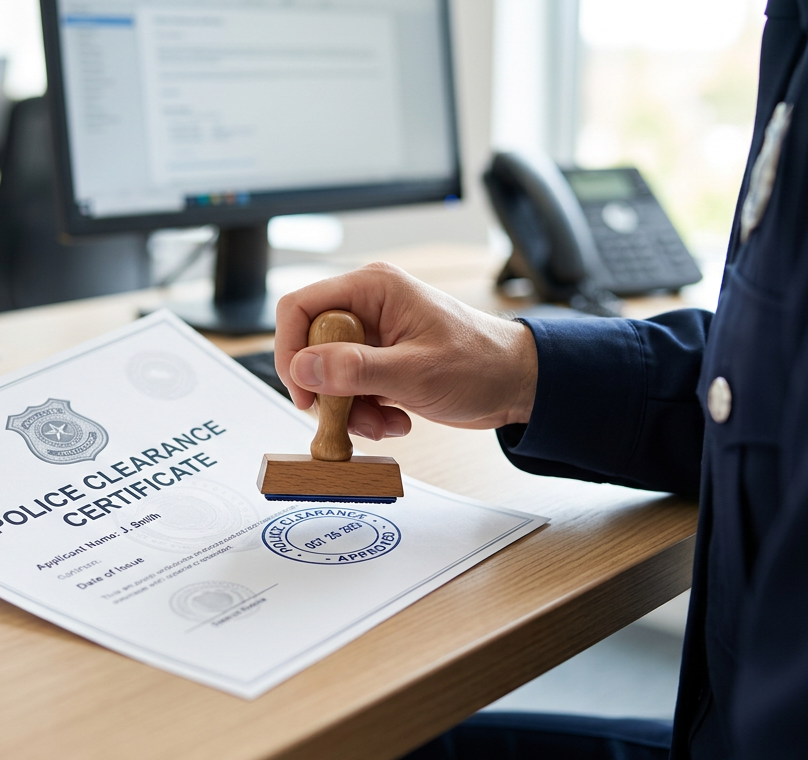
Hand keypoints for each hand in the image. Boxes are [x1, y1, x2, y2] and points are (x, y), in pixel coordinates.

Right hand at [274, 262, 538, 440]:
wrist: (516, 384)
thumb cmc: (482, 363)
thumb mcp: (416, 372)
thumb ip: (356, 370)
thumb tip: (304, 367)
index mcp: (373, 288)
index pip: (301, 307)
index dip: (291, 350)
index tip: (303, 391)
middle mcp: (368, 307)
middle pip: (310, 347)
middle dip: (327, 391)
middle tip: (348, 416)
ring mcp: (373, 336)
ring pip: (327, 376)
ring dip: (349, 410)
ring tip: (384, 423)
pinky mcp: (379, 363)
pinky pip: (349, 390)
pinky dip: (365, 414)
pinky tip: (397, 419)